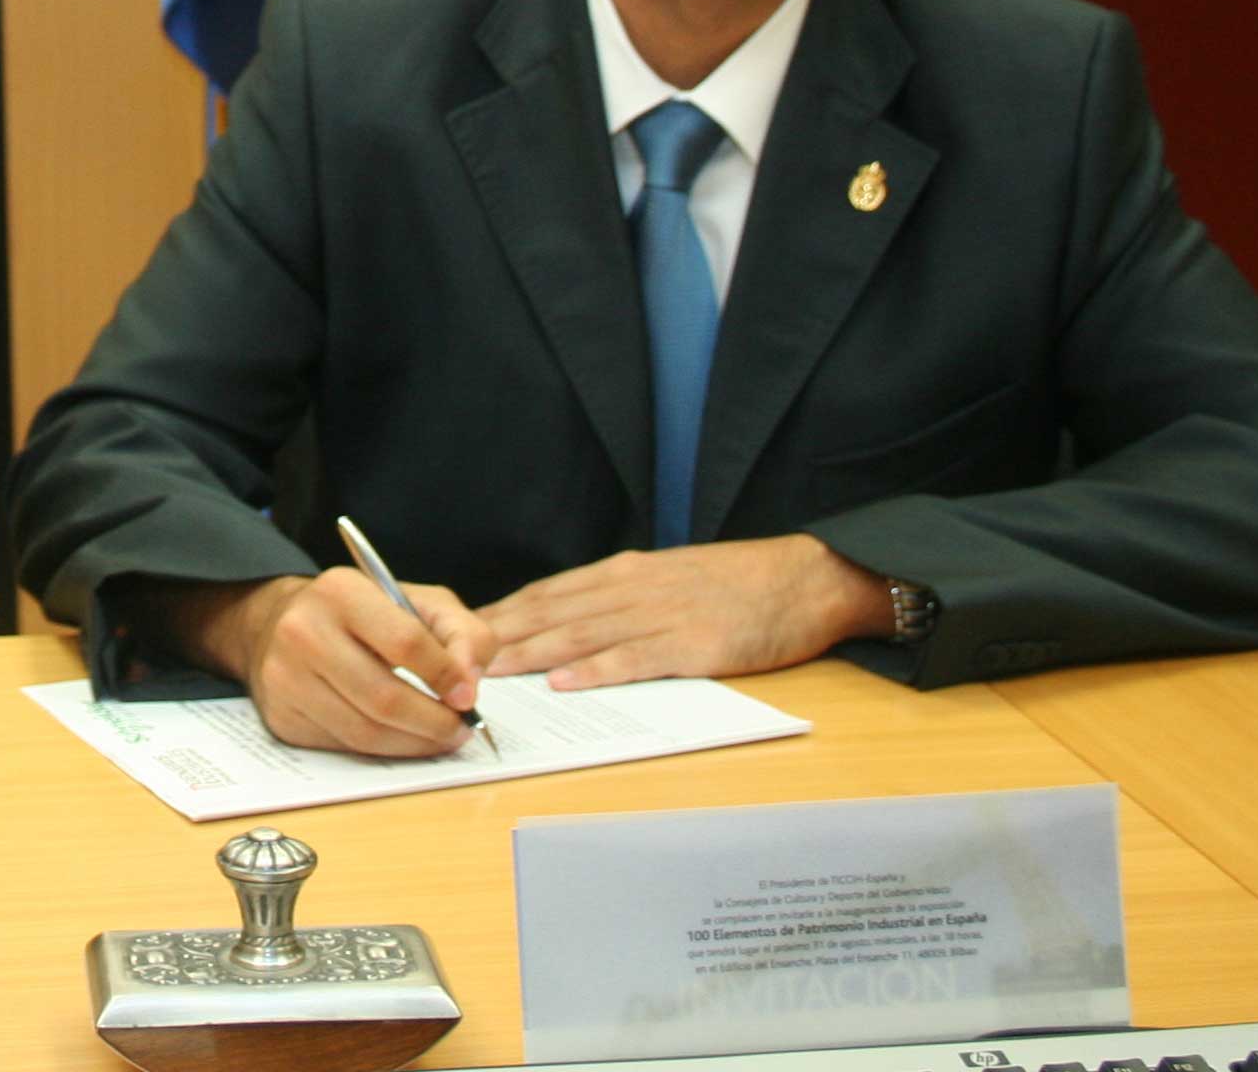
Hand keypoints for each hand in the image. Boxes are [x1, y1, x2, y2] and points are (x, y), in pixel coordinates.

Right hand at [169, 570, 496, 757]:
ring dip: (414, 745)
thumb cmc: (364, 613)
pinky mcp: (281, 716)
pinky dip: (382, 750)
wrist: (283, 624)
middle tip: (460, 729)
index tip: (468, 697)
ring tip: (440, 738)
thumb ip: (462, 633)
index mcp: (340, 591)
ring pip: (364, 732)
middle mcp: (303, 631)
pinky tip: (401, 738)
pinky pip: (344, 747)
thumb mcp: (419, 602)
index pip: (405, 641)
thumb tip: (468, 685)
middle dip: (434, 722)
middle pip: (384, 697)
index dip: (445, 676)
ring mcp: (285, 678)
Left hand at [477, 535, 885, 688]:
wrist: (804, 579)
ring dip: (529, 655)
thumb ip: (619, 600)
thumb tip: (568, 628)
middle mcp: (632, 588)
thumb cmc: (737, 585)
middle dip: (497, 637)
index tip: (457, 632)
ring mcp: (661, 616)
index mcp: (624, 573)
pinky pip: (634, 659)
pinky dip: (595, 671)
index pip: (545, 594)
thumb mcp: (667, 580)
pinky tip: (564, 683)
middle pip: (550, 614)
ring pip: (580, 635)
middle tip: (452, 658)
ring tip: (488, 673)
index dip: (499, 614)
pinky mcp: (692, 645)